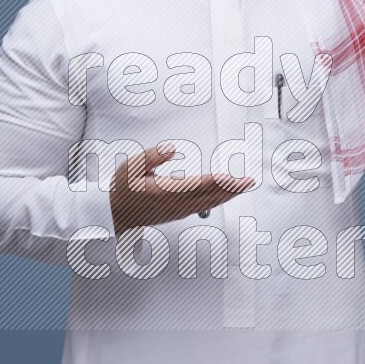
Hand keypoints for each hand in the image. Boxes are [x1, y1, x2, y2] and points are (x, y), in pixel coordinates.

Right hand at [109, 141, 253, 235]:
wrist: (115, 214)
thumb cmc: (123, 189)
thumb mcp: (130, 167)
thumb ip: (152, 156)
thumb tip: (172, 148)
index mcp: (164, 192)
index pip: (198, 186)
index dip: (219, 182)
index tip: (234, 177)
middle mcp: (174, 204)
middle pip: (209, 196)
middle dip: (231, 189)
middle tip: (249, 181)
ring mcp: (178, 211)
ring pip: (209, 202)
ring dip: (228, 194)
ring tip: (244, 186)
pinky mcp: (179, 213)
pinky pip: (204, 206)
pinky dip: (218, 200)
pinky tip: (226, 194)